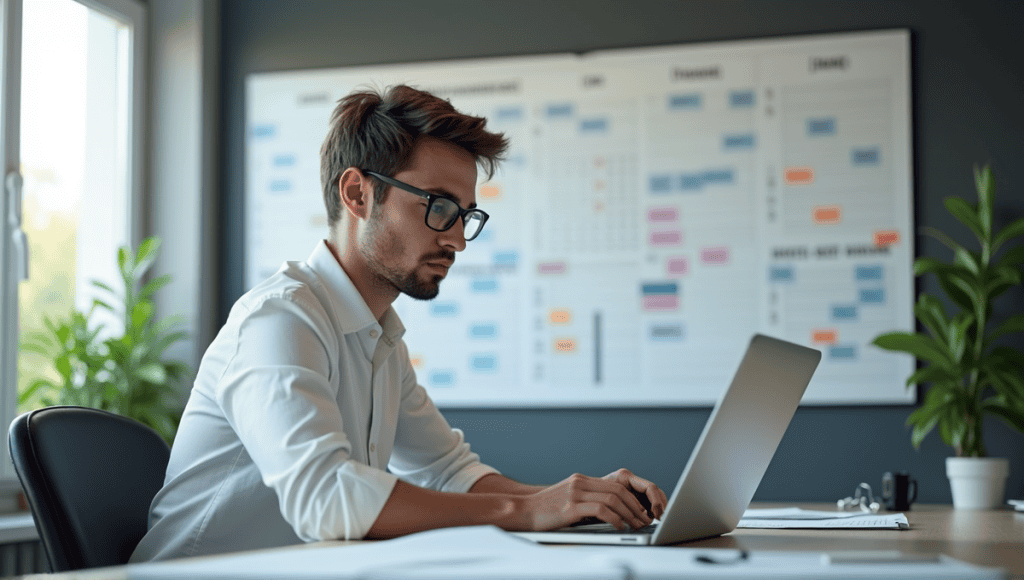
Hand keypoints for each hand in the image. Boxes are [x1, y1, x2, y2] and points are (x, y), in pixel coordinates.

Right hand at [516, 469, 667, 530]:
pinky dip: (614, 518)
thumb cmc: (545, 511)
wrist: (523, 511)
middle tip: (643, 520)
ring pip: (612, 499)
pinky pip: (600, 509)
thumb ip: (586, 499)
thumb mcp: (568, 499)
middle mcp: (580, 483)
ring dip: (628, 514)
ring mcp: (575, 493)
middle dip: (634, 507)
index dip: (631, 499)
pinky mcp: (570, 506)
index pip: (614, 485)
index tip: (640, 512)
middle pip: (617, 490)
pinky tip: (619, 526)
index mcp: (581, 480)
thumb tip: (611, 511)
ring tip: (635, 525)